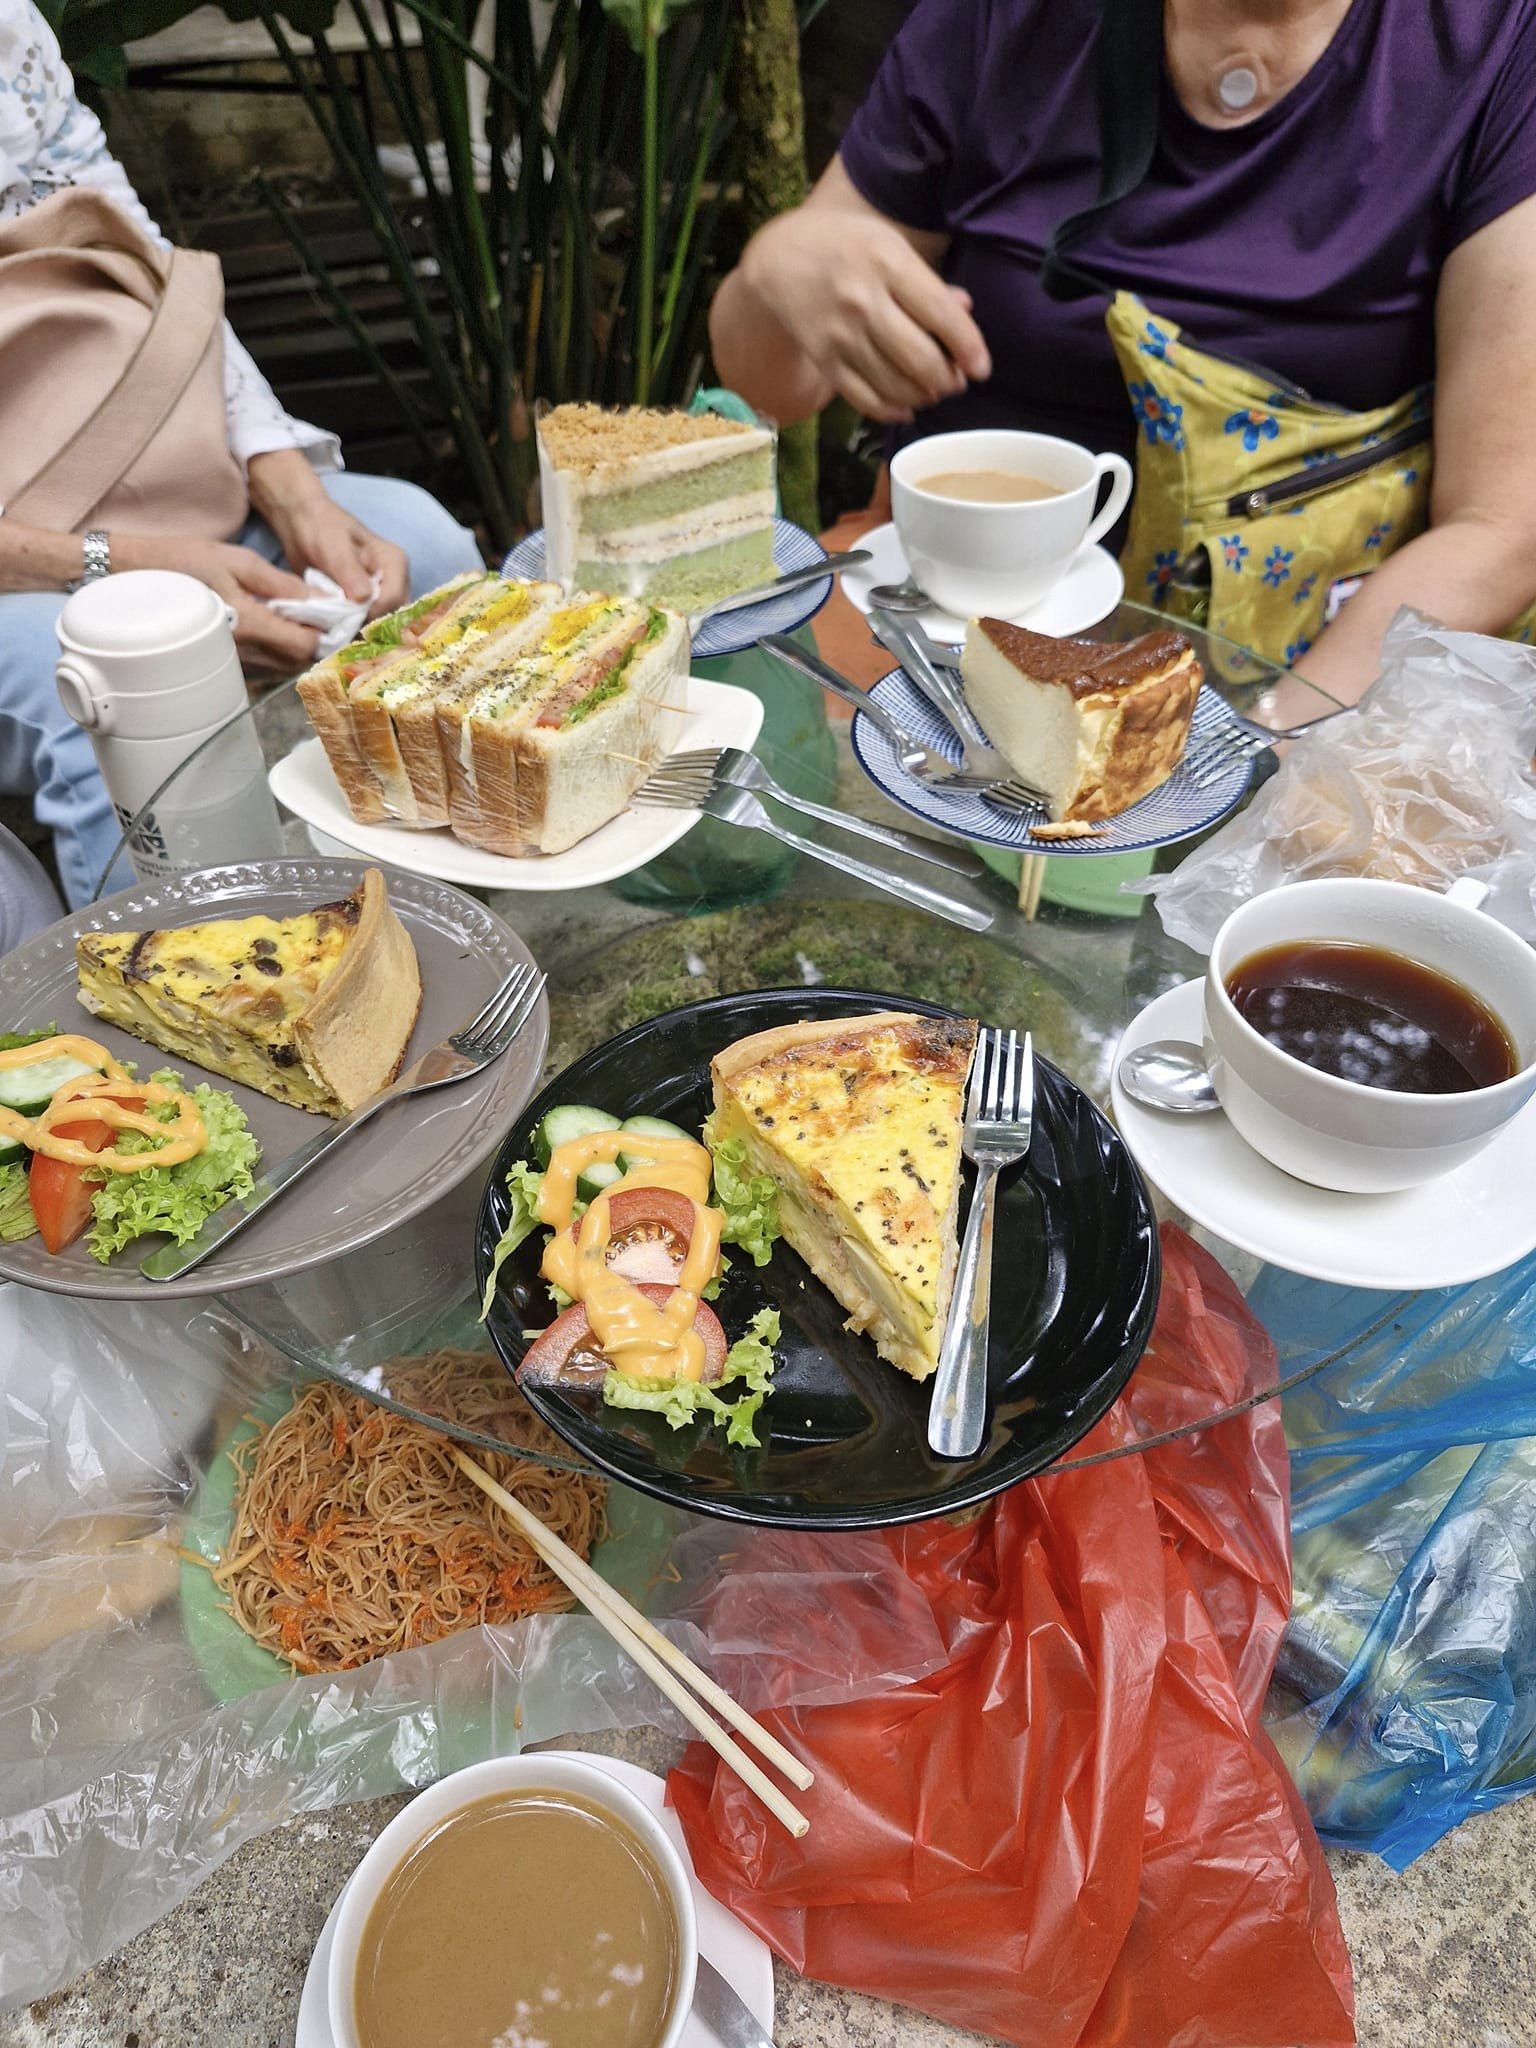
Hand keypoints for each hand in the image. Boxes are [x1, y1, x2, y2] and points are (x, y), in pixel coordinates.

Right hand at [109, 531, 319, 672]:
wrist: (134, 578)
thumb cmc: (184, 562)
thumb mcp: (237, 560)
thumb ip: (281, 584)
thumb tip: (320, 599)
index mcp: (247, 623)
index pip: (304, 645)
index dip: (324, 632)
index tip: (331, 615)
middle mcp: (240, 651)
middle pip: (297, 662)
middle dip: (315, 643)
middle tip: (317, 618)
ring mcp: (228, 663)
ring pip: (281, 669)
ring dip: (296, 650)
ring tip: (296, 623)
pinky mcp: (220, 666)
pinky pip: (262, 670)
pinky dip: (275, 656)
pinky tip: (272, 634)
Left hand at [247, 451, 408, 617]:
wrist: (302, 524)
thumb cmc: (319, 527)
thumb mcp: (333, 545)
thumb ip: (349, 570)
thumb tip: (364, 598)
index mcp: (394, 562)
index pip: (394, 598)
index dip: (371, 612)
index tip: (344, 617)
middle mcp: (394, 580)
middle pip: (391, 615)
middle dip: (366, 626)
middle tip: (337, 629)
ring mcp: (381, 593)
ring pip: (380, 624)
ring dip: (358, 631)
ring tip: (333, 631)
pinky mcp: (367, 604)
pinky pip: (366, 625)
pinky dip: (351, 631)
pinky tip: (333, 630)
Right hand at [740, 205, 990, 423]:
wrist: (778, 260)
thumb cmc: (846, 247)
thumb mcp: (889, 245)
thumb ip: (927, 282)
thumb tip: (966, 311)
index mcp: (887, 262)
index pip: (940, 314)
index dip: (968, 347)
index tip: (982, 367)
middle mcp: (863, 301)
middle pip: (920, 359)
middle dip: (948, 379)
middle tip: (957, 380)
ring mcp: (840, 335)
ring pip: (895, 385)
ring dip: (923, 396)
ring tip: (933, 390)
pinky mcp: (824, 360)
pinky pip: (865, 399)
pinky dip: (892, 411)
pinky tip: (906, 406)